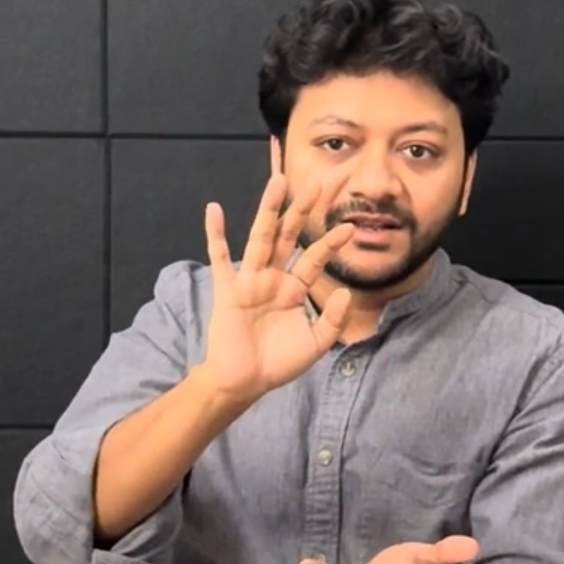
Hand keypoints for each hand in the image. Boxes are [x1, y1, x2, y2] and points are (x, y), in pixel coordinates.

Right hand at [198, 174, 355, 402]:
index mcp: (294, 288)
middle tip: (319, 182)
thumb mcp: (315, 344)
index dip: (330, 242)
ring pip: (260, 237)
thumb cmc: (278, 363)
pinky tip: (213, 209)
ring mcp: (249, 280)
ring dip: (268, 209)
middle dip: (303, 210)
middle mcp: (272, 278)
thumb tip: (346, 291)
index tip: (349, 226)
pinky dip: (215, 234)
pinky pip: (219, 258)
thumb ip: (333, 319)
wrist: (244, 382)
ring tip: (279, 181)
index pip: (314, 258)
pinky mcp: (227, 290)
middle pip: (289, 236)